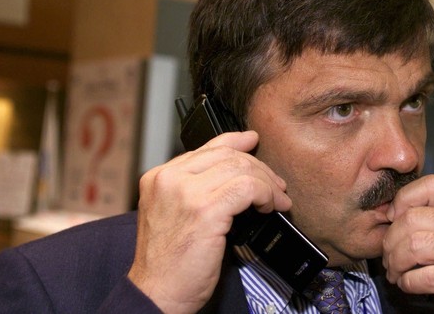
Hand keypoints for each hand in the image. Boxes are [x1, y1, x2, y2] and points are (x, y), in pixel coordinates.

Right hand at [128, 131, 291, 313]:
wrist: (156, 293)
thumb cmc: (168, 262)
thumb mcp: (175, 215)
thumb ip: (195, 189)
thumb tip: (233, 173)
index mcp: (159, 177)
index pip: (205, 147)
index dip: (235, 141)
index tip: (253, 141)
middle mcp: (169, 179)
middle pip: (226, 155)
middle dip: (258, 167)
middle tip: (276, 185)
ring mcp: (186, 193)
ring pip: (241, 168)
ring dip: (267, 183)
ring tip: (277, 200)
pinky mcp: (205, 210)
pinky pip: (248, 188)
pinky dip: (266, 195)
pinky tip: (270, 207)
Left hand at [382, 175, 433, 313]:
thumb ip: (430, 217)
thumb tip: (387, 213)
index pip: (431, 184)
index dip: (402, 199)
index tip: (392, 219)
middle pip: (411, 219)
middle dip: (389, 241)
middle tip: (388, 256)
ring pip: (414, 245)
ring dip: (395, 263)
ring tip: (395, 272)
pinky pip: (424, 277)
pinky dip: (407, 282)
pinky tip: (407, 284)